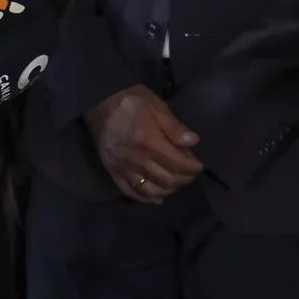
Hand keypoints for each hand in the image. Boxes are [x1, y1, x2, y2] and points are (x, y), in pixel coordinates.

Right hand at [86, 85, 203, 202]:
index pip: (177, 163)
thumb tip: (193, 141)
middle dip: (184, 179)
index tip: (199, 165)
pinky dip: (146, 199)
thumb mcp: (156, 105)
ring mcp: (122, 168)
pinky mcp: (112, 171)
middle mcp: (135, 159)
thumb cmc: (131, 100)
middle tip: (191, 174)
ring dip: (168, 190)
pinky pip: (130, 192)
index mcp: (148, 141)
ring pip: (150, 190)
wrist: (99, 100)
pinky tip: (158, 198)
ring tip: (177, 184)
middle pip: (166, 179)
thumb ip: (174, 127)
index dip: (192, 167)